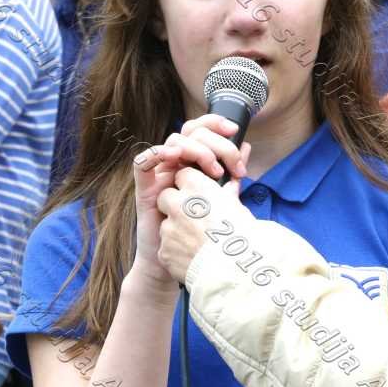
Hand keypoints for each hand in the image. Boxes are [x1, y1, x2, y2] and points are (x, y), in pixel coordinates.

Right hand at [131, 115, 249, 292]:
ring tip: (214, 171)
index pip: (199, 130)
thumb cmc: (199, 232)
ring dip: (196, 150)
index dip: (215, 124)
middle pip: (189, 133)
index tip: (236, 130)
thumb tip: (246, 147)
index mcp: (191, 162)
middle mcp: (174, 164)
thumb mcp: (220, 197)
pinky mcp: (145, 190)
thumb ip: (231, 173)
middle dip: (215, 143)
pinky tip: (174, 156)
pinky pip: (141, 163)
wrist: (178, 262)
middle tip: (233, 164)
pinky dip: (156, 153)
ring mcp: (159, 175)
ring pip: (172, 143)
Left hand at [156, 163, 255, 283]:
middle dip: (174, 205)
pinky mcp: (164, 251)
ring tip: (197, 243)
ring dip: (176, 230)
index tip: (198, 196)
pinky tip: (193, 257)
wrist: (237, 272)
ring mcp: (168, 229)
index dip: (189, 186)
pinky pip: (167, 247)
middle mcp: (178, 204)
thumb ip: (227, 196)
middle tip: (192, 217)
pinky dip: (177, 251)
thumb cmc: (244, 237)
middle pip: (166, 196)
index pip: (182, 175)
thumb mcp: (239, 209)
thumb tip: (229, 189)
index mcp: (196, 188)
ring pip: (166, 224)